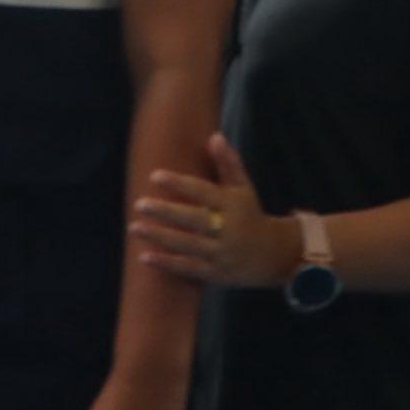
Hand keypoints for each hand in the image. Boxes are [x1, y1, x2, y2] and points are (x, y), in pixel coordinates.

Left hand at [132, 133, 299, 287]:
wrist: (275, 255)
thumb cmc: (250, 215)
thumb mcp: (244, 188)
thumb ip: (229, 163)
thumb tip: (214, 136)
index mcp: (232, 205)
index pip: (204, 192)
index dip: (180, 183)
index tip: (155, 175)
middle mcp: (228, 229)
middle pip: (195, 220)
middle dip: (167, 213)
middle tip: (139, 204)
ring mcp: (222, 253)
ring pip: (189, 245)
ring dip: (160, 237)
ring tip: (134, 227)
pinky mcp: (216, 272)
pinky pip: (190, 268)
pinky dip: (168, 263)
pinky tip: (144, 256)